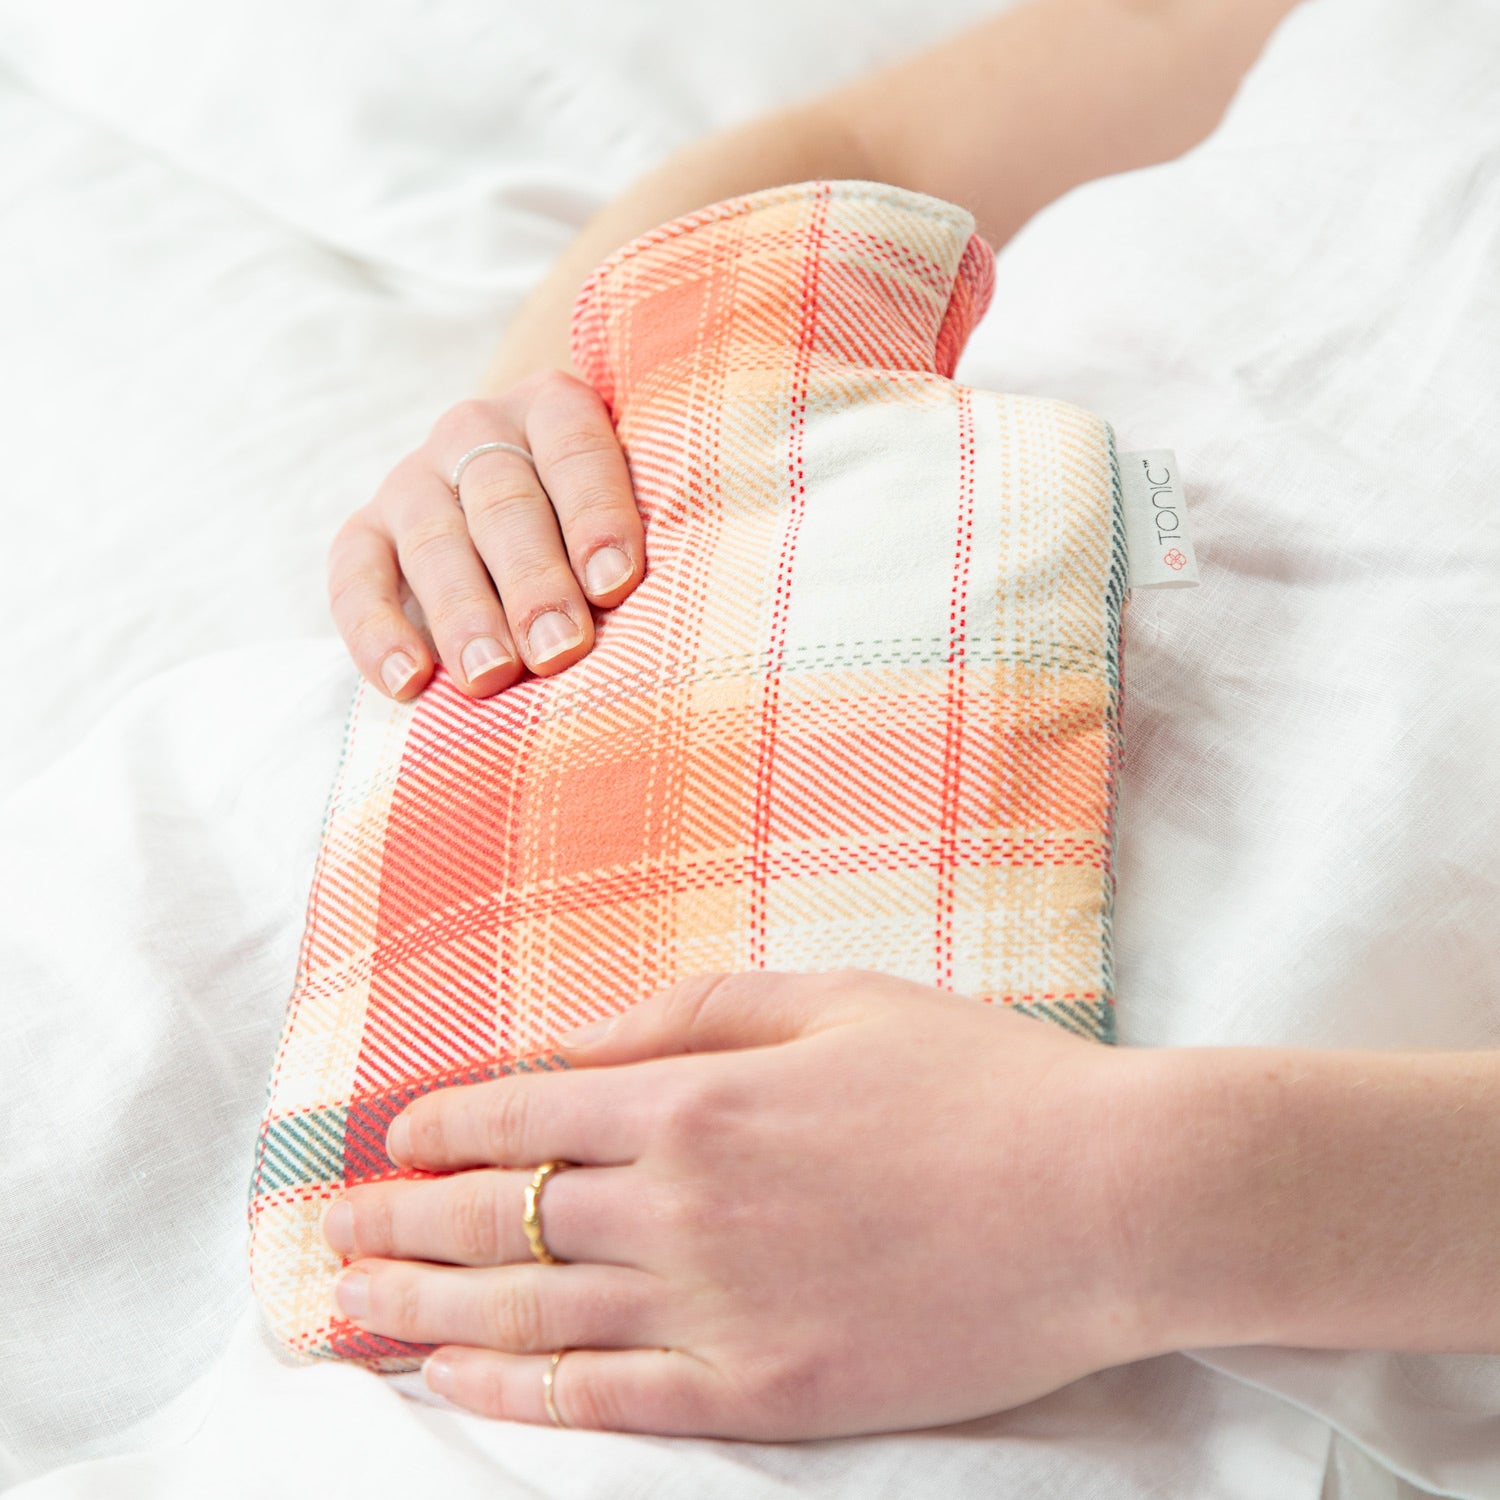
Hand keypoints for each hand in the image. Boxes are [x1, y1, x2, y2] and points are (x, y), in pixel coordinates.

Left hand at [320, 971, 1166, 1438]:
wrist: (1103, 1198)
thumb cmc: (975, 1080)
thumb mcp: (831, 997)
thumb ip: (689, 1011)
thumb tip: (571, 1040)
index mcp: (695, 1096)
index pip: (524, 1110)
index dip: (444, 1123)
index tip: (395, 1135)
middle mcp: (681, 1205)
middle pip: (500, 1216)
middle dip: (402, 1220)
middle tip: (334, 1230)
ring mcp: (717, 1309)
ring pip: (527, 1316)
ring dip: (427, 1310)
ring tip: (354, 1309)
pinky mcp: (763, 1393)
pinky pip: (607, 1402)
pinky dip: (516, 1394)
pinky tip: (460, 1385)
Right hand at [327, 371, 643, 700]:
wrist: (515, 507)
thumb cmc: (596, 531)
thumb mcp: (627, 510)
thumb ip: (628, 545)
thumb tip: (636, 614)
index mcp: (553, 410)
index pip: (575, 451)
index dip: (596, 516)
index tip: (615, 587)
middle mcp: (475, 433)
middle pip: (504, 503)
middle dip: (534, 582)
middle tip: (560, 650)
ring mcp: (412, 481)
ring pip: (434, 542)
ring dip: (464, 614)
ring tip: (491, 677)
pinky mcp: (365, 533)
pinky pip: (356, 580)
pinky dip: (377, 634)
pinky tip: (409, 683)